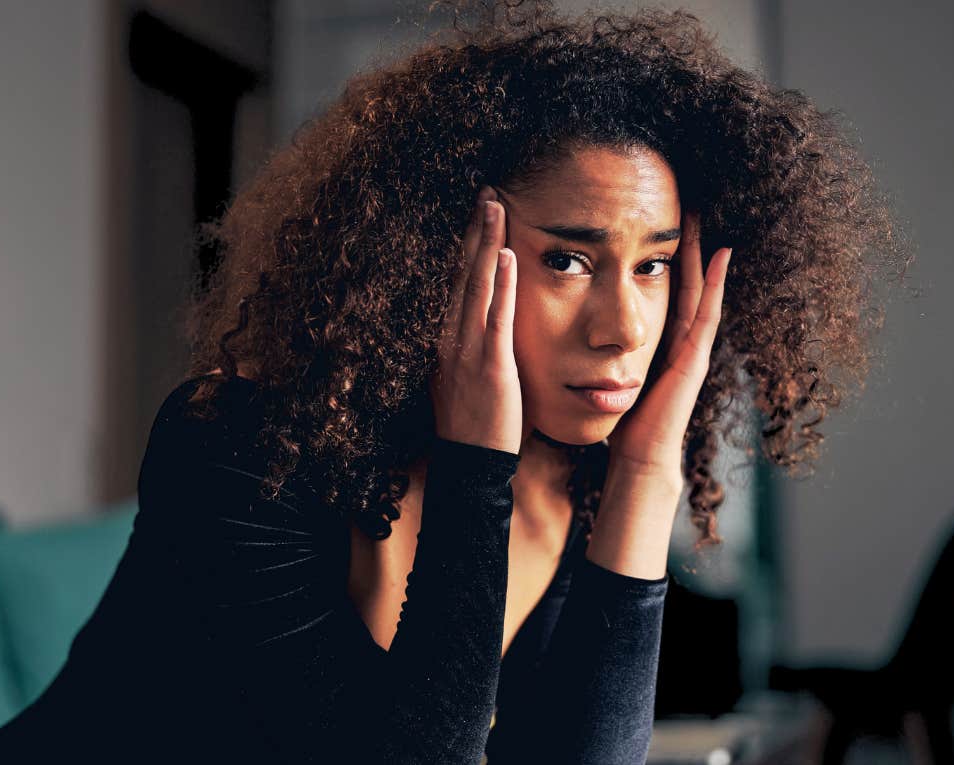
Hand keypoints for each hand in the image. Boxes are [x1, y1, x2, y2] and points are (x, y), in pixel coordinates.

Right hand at [431, 186, 523, 454]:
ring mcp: (467, 350)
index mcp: (447, 340)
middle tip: (487, 192)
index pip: (457, 282)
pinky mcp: (490, 365)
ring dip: (485, 242)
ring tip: (495, 204)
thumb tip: (489, 328)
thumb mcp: (469, 380)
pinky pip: (495, 317)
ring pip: (474, 284)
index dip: (467, 246)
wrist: (471, 465)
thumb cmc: (476, 428)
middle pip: (461, 272)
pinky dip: (499, 285)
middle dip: (474, 230)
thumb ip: (478, 349)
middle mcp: (451, 338)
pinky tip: (506, 255)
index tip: (478, 214)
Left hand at [606, 209, 731, 474]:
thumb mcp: (606, 371)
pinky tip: (722, 254)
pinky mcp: (695, 358)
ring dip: (702, 252)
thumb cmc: (619, 419)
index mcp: (657, 339)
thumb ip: (598, 349)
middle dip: (685, 244)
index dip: (658, 255)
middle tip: (686, 203)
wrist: (637, 456)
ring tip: (704, 215)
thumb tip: (571, 327)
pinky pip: (706, 313)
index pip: (660, 287)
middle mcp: (679, 339)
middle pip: (683, 280)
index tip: (653, 220)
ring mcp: (691, 347)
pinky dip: (715, 284)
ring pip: (698, 289)